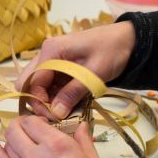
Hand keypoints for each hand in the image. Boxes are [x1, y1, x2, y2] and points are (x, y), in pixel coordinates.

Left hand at [0, 116, 113, 157]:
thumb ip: (82, 139)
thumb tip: (81, 126)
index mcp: (56, 144)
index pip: (33, 121)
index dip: (37, 120)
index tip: (44, 125)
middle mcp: (36, 155)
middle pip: (15, 130)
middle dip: (22, 125)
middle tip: (32, 129)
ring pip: (7, 144)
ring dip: (13, 138)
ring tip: (17, 135)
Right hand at [15, 21, 134, 118]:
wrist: (128, 40)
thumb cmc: (112, 50)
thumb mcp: (94, 73)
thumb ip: (73, 92)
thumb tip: (56, 113)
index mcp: (51, 51)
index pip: (31, 81)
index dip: (39, 102)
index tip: (54, 117)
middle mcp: (45, 54)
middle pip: (29, 83)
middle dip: (39, 102)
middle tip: (56, 116)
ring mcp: (51, 60)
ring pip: (38, 86)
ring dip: (48, 100)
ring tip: (66, 112)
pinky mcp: (59, 67)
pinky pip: (50, 85)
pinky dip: (56, 97)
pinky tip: (70, 104)